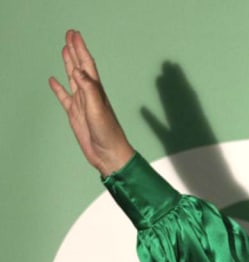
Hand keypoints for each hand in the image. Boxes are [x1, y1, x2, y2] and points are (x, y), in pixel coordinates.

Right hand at [48, 29, 134, 175]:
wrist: (109, 154)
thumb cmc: (108, 133)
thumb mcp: (98, 108)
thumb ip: (89, 89)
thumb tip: (79, 71)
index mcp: (96, 90)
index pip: (87, 64)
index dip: (80, 49)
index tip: (74, 35)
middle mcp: (89, 94)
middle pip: (79, 67)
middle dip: (75, 50)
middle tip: (69, 35)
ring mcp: (82, 104)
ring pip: (72, 78)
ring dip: (68, 64)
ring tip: (64, 50)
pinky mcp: (75, 114)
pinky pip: (64, 97)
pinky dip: (58, 88)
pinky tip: (53, 81)